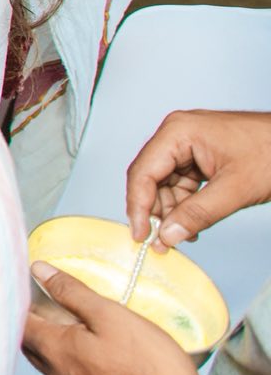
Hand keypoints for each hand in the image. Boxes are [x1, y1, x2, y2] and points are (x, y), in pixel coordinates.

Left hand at [23, 260, 236, 374]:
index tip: (26, 285)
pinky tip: (94, 351)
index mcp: (56, 351)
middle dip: (32, 322)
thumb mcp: (111, 315)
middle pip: (31, 344)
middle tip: (46, 300)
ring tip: (71, 322)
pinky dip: (72, 359)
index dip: (18, 302)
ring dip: (52, 342)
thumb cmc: (150, 366)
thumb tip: (40, 270)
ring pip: (51, 363)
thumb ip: (72, 292)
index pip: (19, 323)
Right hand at [126, 109, 270, 251]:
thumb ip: (198, 213)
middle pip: (151, 178)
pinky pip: (183, 182)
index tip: (141, 236)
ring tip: (185, 235)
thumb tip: (167, 236)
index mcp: (178, 132)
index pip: (143, 172)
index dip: (138, 207)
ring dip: (173, 211)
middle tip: (162, 242)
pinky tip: (193, 223)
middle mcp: (177, 134)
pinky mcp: (200, 154)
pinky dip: (186, 204)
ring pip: (166, 183)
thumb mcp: (236, 189)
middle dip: (157, 212)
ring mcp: (188, 144)